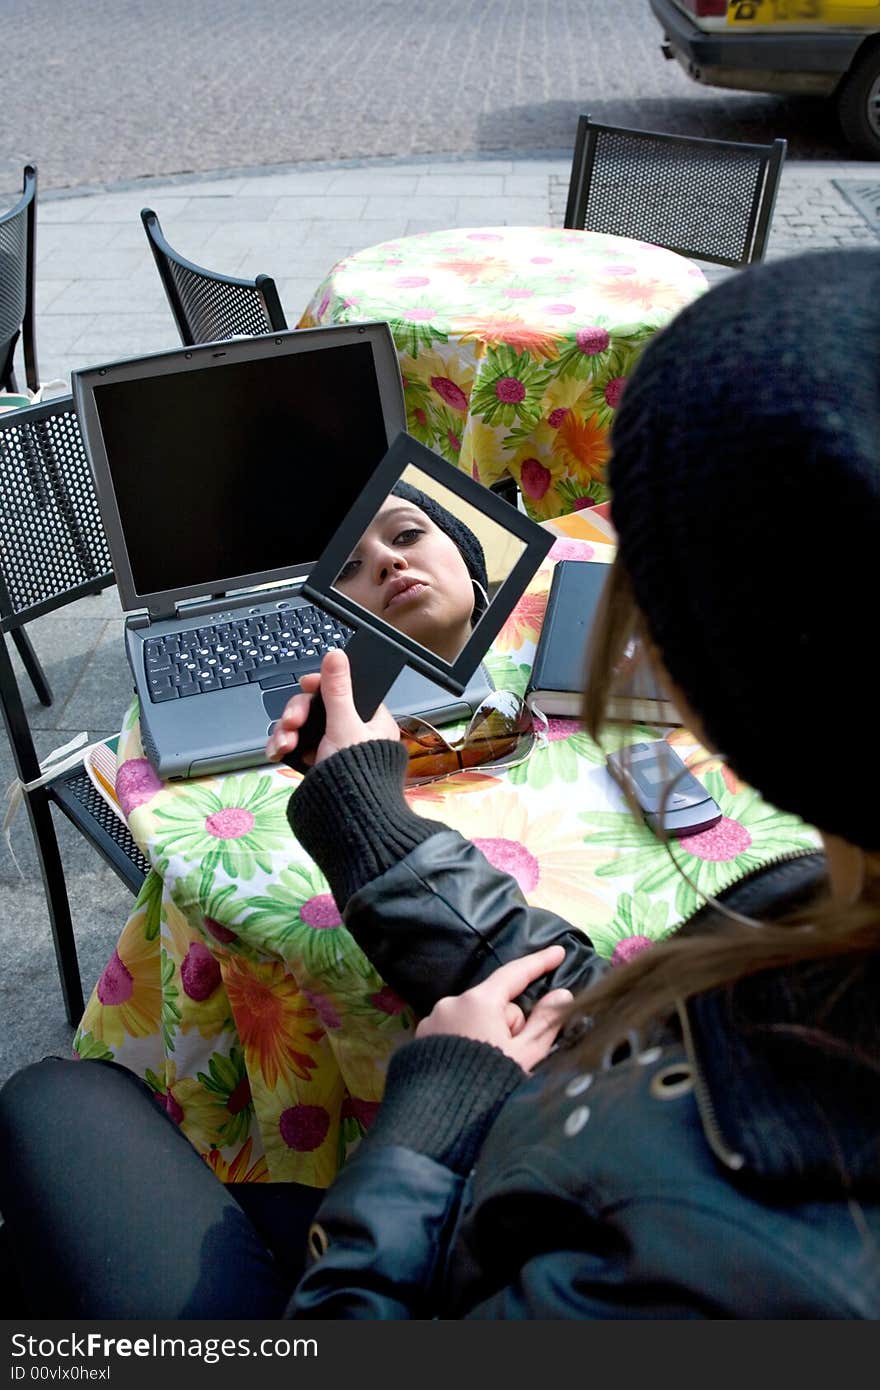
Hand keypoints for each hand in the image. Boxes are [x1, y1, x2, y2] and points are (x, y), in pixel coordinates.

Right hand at [265, 647, 399, 767]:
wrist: (347, 823)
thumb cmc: (358, 778)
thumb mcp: (344, 726)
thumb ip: (337, 690)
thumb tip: (337, 656)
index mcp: (371, 720)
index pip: (345, 690)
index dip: (322, 685)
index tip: (306, 684)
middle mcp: (353, 733)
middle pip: (318, 708)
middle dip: (298, 713)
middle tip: (292, 722)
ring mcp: (333, 749)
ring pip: (303, 727)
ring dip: (287, 731)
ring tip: (285, 743)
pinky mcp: (317, 765)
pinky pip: (297, 746)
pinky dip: (285, 747)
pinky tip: (278, 752)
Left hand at [415, 945, 572, 1071]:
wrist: (441, 1121)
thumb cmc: (489, 1085)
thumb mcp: (525, 1056)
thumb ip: (546, 1022)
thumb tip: (562, 994)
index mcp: (479, 1002)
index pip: (515, 974)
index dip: (539, 963)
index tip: (558, 952)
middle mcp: (452, 1003)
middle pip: (495, 1003)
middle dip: (508, 1023)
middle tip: (511, 1055)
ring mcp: (433, 1020)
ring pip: (475, 1017)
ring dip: (486, 1033)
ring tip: (486, 1068)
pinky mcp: (422, 1038)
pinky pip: (455, 1030)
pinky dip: (466, 1041)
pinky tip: (466, 1068)